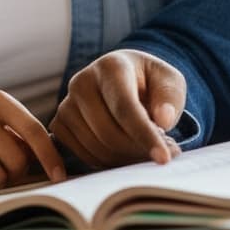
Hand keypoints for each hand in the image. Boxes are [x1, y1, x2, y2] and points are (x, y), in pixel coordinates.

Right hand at [50, 49, 184, 167]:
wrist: (122, 80)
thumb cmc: (149, 82)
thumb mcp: (169, 81)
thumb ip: (170, 97)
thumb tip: (164, 119)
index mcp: (111, 66)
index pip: (125, 107)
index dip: (145, 135)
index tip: (164, 159)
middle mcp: (82, 82)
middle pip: (108, 133)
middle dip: (137, 150)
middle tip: (162, 154)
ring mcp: (66, 104)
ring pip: (95, 148)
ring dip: (124, 159)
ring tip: (144, 149)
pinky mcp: (59, 124)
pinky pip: (82, 156)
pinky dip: (106, 162)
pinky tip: (124, 152)